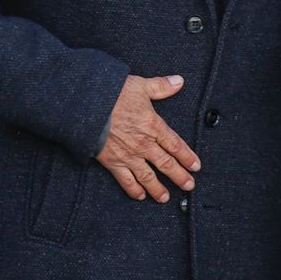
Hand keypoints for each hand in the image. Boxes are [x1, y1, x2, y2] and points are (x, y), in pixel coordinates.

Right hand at [97, 74, 199, 202]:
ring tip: (166, 198)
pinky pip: (125, 180)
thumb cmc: (111, 94)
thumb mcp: (140, 85)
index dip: (188, 157)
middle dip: (180, 176)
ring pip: (148, 176)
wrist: (84, 107)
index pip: (176, 145)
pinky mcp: (111, 161)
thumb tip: (179, 81)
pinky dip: (133, 189)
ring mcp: (128, 155)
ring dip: (159, 189)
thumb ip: (161, 86)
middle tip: (189, 186)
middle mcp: (144, 144)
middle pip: (166, 164)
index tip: (196, 167)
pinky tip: (140, 196)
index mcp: (153, 126)